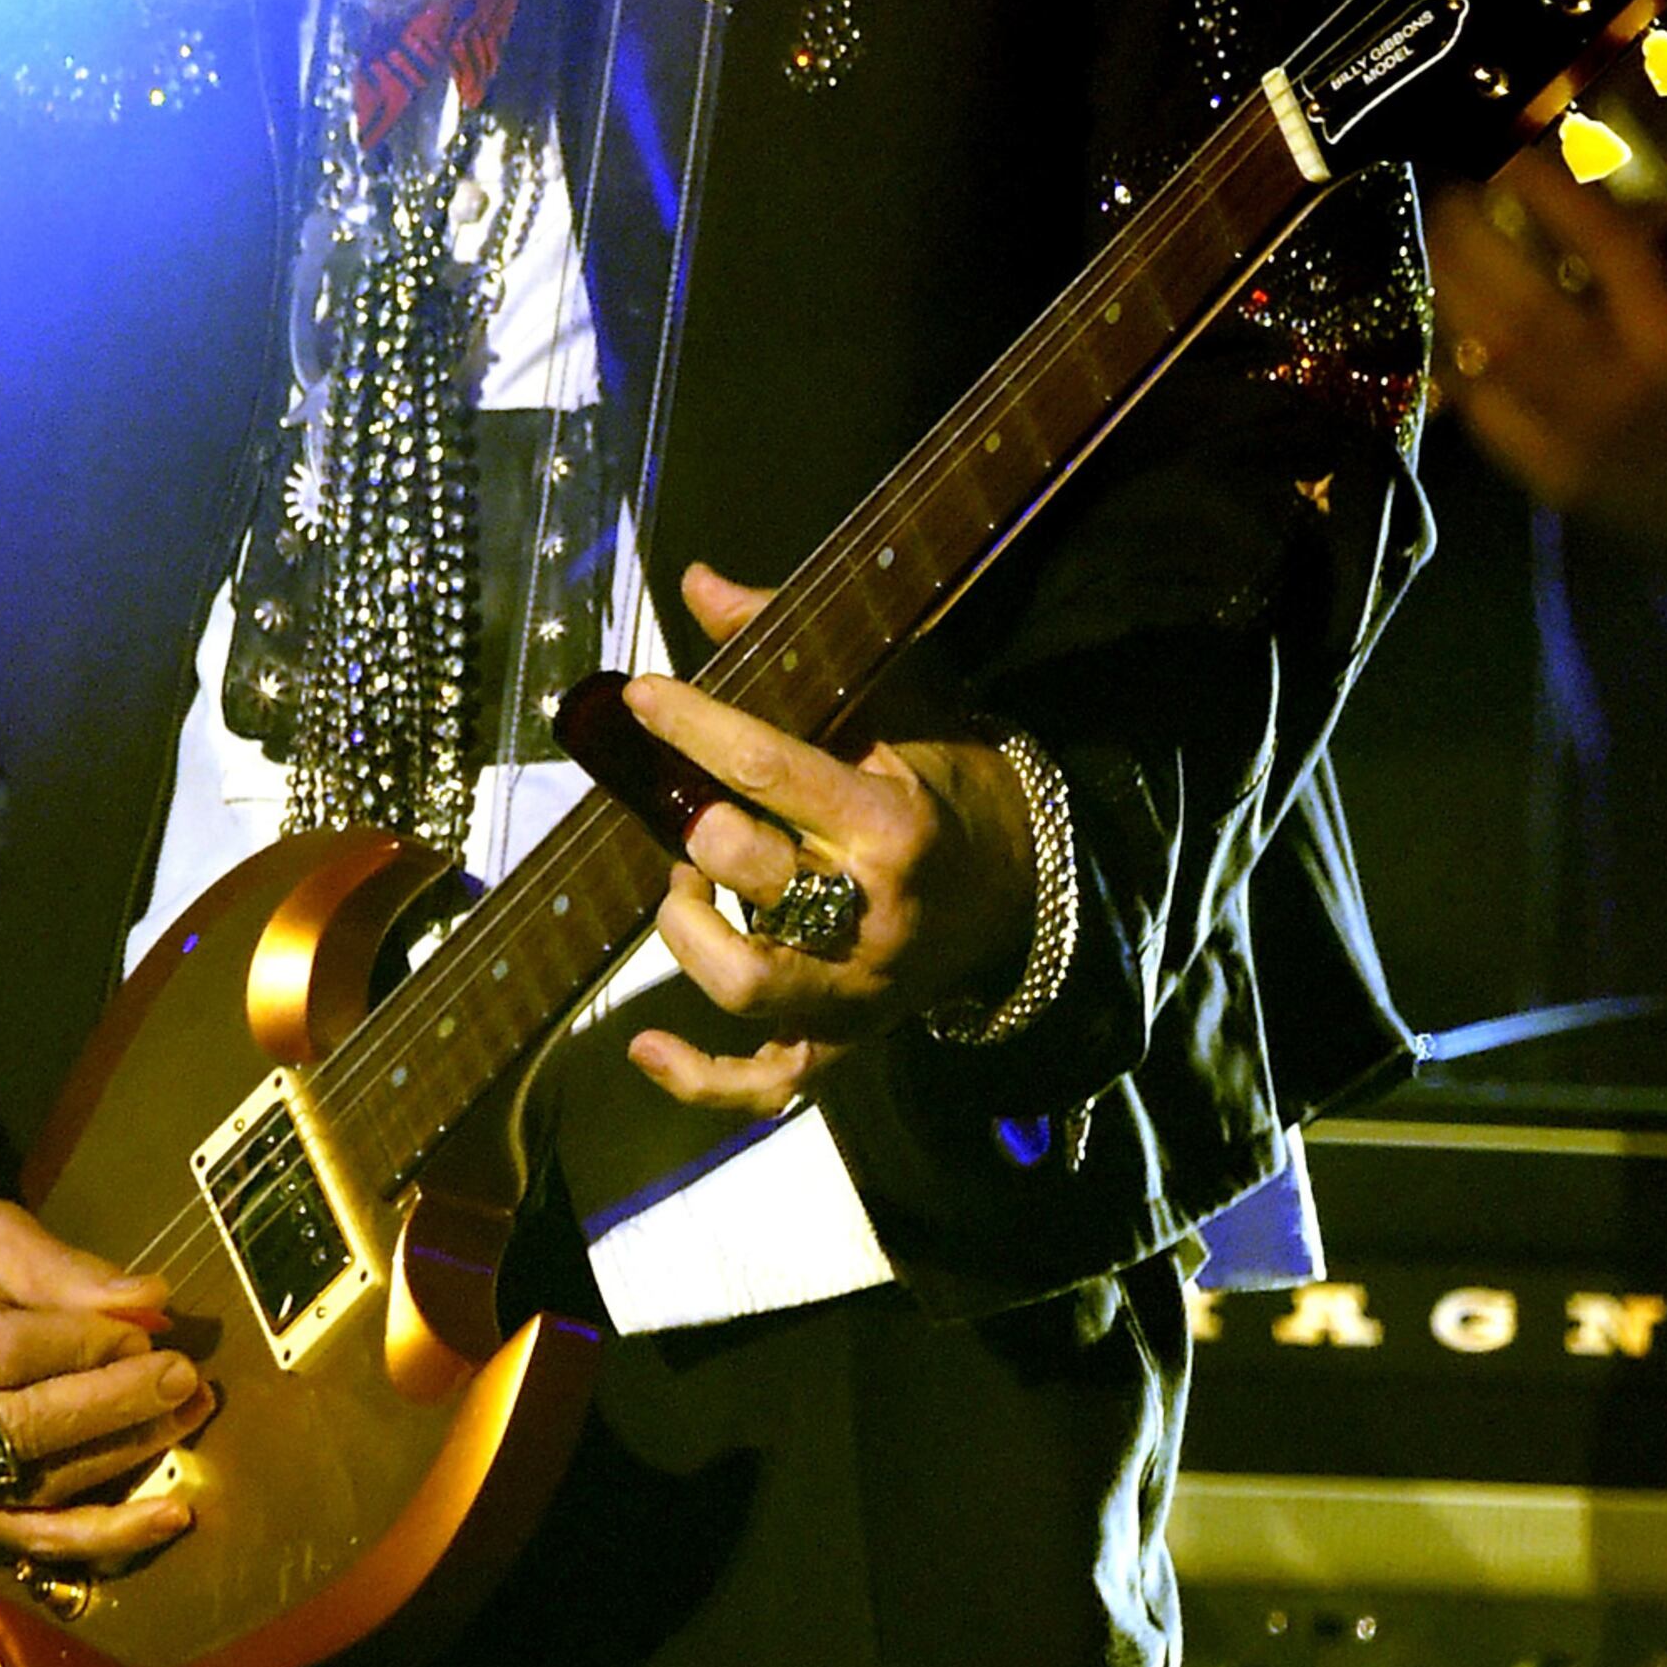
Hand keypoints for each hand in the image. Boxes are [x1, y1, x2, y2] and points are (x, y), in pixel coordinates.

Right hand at [0, 1191, 208, 1567]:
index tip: (151, 1334)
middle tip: (185, 1379)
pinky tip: (167, 1516)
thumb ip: (60, 1272)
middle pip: (15, 1429)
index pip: (4, 1353)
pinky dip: (98, 1534)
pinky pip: (20, 1539)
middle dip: (113, 1406)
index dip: (88, 1348)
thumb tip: (149, 1303)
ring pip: (25, 1488)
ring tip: (186, 1419)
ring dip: (120, 1460)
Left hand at [617, 563, 1037, 1122]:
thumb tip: (699, 583)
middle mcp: (877, 913)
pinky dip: (699, 1077)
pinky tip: (644, 1047)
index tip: (641, 695)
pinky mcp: (845, 1043)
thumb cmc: (941, 776)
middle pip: (754, 873)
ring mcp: (861, 990)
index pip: (771, 767)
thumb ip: (789, 645)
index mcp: (893, 819)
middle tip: (688, 813)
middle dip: (699, 833)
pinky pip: (765, 1084)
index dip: (694, 724)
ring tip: (683, 896)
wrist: (1026, 882)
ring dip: (690, 935)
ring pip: (748, 984)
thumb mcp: (892, 698)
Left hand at [1429, 154, 1666, 572]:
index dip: (1548, 192)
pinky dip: (1454, 362)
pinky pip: (1483, 414)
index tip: (1510, 151)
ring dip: (1447, 291)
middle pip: (1517, 299)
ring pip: (1486, 354)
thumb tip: (1627, 185)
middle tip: (1450, 194)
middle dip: (1470, 239)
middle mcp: (1617, 385)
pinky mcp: (1553, 479)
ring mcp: (1578, 438)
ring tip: (1436, 245)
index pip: (1601, 244)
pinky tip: (1445, 321)